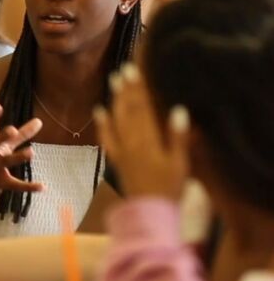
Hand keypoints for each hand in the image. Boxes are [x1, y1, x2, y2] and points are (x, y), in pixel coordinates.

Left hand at [95, 64, 188, 199]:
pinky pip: (107, 139)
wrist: (149, 211)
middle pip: (128, 110)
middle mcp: (132, 142)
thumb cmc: (170, 188)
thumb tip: (178, 110)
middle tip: (122, 69)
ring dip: (115, 100)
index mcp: (149, 140)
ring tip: (113, 83)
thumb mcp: (180, 163)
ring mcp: (123, 151)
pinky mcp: (117, 160)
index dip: (138, 89)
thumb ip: (178, 137)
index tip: (134, 71)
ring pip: (117, 120)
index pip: (143, 108)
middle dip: (126, 89)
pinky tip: (100, 111)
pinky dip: (103, 124)